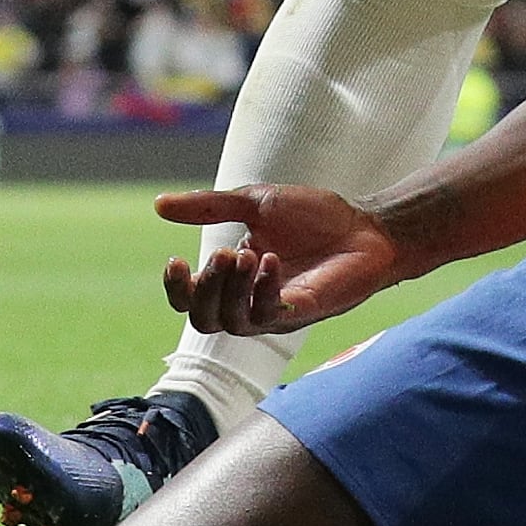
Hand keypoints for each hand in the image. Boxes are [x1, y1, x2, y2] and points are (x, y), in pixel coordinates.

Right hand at [153, 184, 406, 335]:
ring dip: (231, 289)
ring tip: (245, 253)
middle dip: (204, 289)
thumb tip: (158, 205)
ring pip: (231, 322)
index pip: (190, 298)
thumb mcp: (256, 203)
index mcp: (234, 277)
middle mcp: (248, 301)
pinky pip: (268, 315)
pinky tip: (270, 260)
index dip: (176, 287)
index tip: (174, 259)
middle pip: (203, 319)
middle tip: (222, 252)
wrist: (367, 227)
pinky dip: (263, 288)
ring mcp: (273, 312)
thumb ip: (210, 206)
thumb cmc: (315, 217)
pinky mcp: (300, 314)